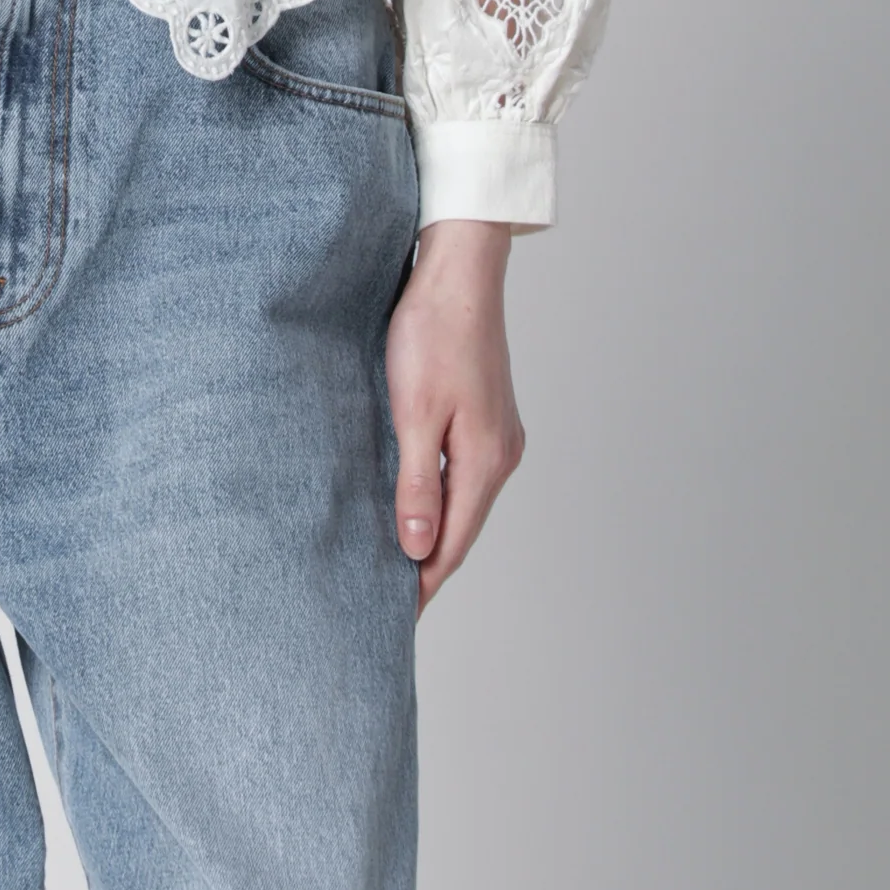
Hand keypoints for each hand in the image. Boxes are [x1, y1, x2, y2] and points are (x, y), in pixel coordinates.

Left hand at [386, 219, 525, 611]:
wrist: (459, 270)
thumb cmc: (432, 332)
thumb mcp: (413, 411)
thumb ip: (417, 482)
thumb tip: (418, 549)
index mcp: (486, 461)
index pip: (452, 545)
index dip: (423, 584)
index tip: (392, 619)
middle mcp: (502, 454)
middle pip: (462, 527)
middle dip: (428, 564)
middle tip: (387, 600)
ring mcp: (499, 433)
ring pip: (464, 499)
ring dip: (434, 528)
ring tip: (395, 558)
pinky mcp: (487, 413)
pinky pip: (463, 470)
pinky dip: (440, 494)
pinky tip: (416, 498)